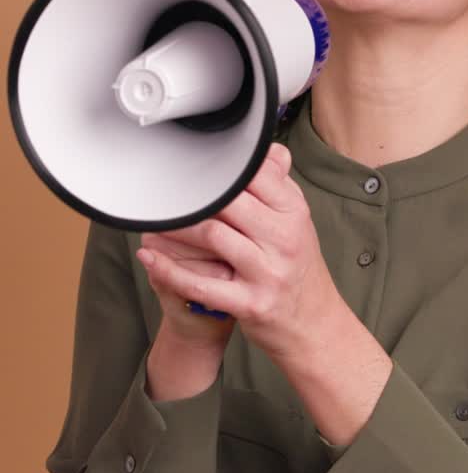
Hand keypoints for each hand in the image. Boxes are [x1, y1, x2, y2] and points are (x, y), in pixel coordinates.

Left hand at [136, 141, 338, 362]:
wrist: (314, 323)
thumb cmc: (298, 268)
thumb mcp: (297, 222)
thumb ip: (278, 186)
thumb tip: (267, 149)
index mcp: (293, 212)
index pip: (254, 174)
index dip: (220, 167)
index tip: (193, 166)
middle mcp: (284, 238)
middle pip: (228, 200)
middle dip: (192, 195)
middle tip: (164, 190)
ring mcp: (269, 272)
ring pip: (211, 234)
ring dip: (176, 228)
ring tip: (154, 220)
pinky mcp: (251, 303)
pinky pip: (201, 283)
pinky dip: (169, 269)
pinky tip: (149, 256)